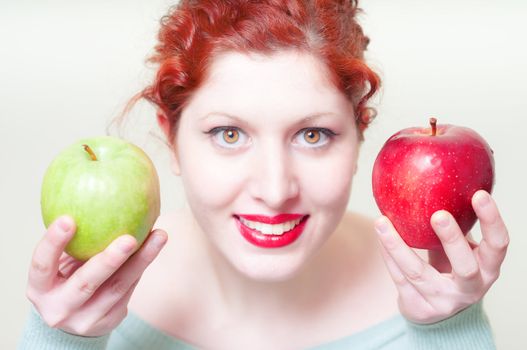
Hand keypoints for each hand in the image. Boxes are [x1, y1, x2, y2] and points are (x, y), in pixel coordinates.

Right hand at [26, 216, 167, 335]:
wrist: (72, 320)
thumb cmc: (65, 279)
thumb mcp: (58, 265)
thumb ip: (72, 241)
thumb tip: (98, 192)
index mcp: (40, 289)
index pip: (41, 265)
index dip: (52, 243)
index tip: (68, 218)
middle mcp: (59, 308)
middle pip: (86, 283)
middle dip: (109, 261)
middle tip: (129, 238)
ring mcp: (85, 319)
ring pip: (118, 287)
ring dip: (141, 260)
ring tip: (159, 235)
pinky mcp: (109, 320)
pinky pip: (130, 288)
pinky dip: (142, 264)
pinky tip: (156, 243)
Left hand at [375, 190, 508, 323]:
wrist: (436, 315)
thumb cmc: (450, 269)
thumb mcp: (462, 250)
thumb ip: (459, 223)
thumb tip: (445, 176)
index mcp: (487, 268)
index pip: (498, 245)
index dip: (492, 221)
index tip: (479, 194)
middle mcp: (470, 288)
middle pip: (465, 266)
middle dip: (452, 239)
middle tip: (438, 214)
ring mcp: (442, 300)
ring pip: (418, 273)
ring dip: (398, 245)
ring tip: (382, 220)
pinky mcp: (417, 306)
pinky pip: (398, 276)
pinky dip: (388, 253)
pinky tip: (380, 233)